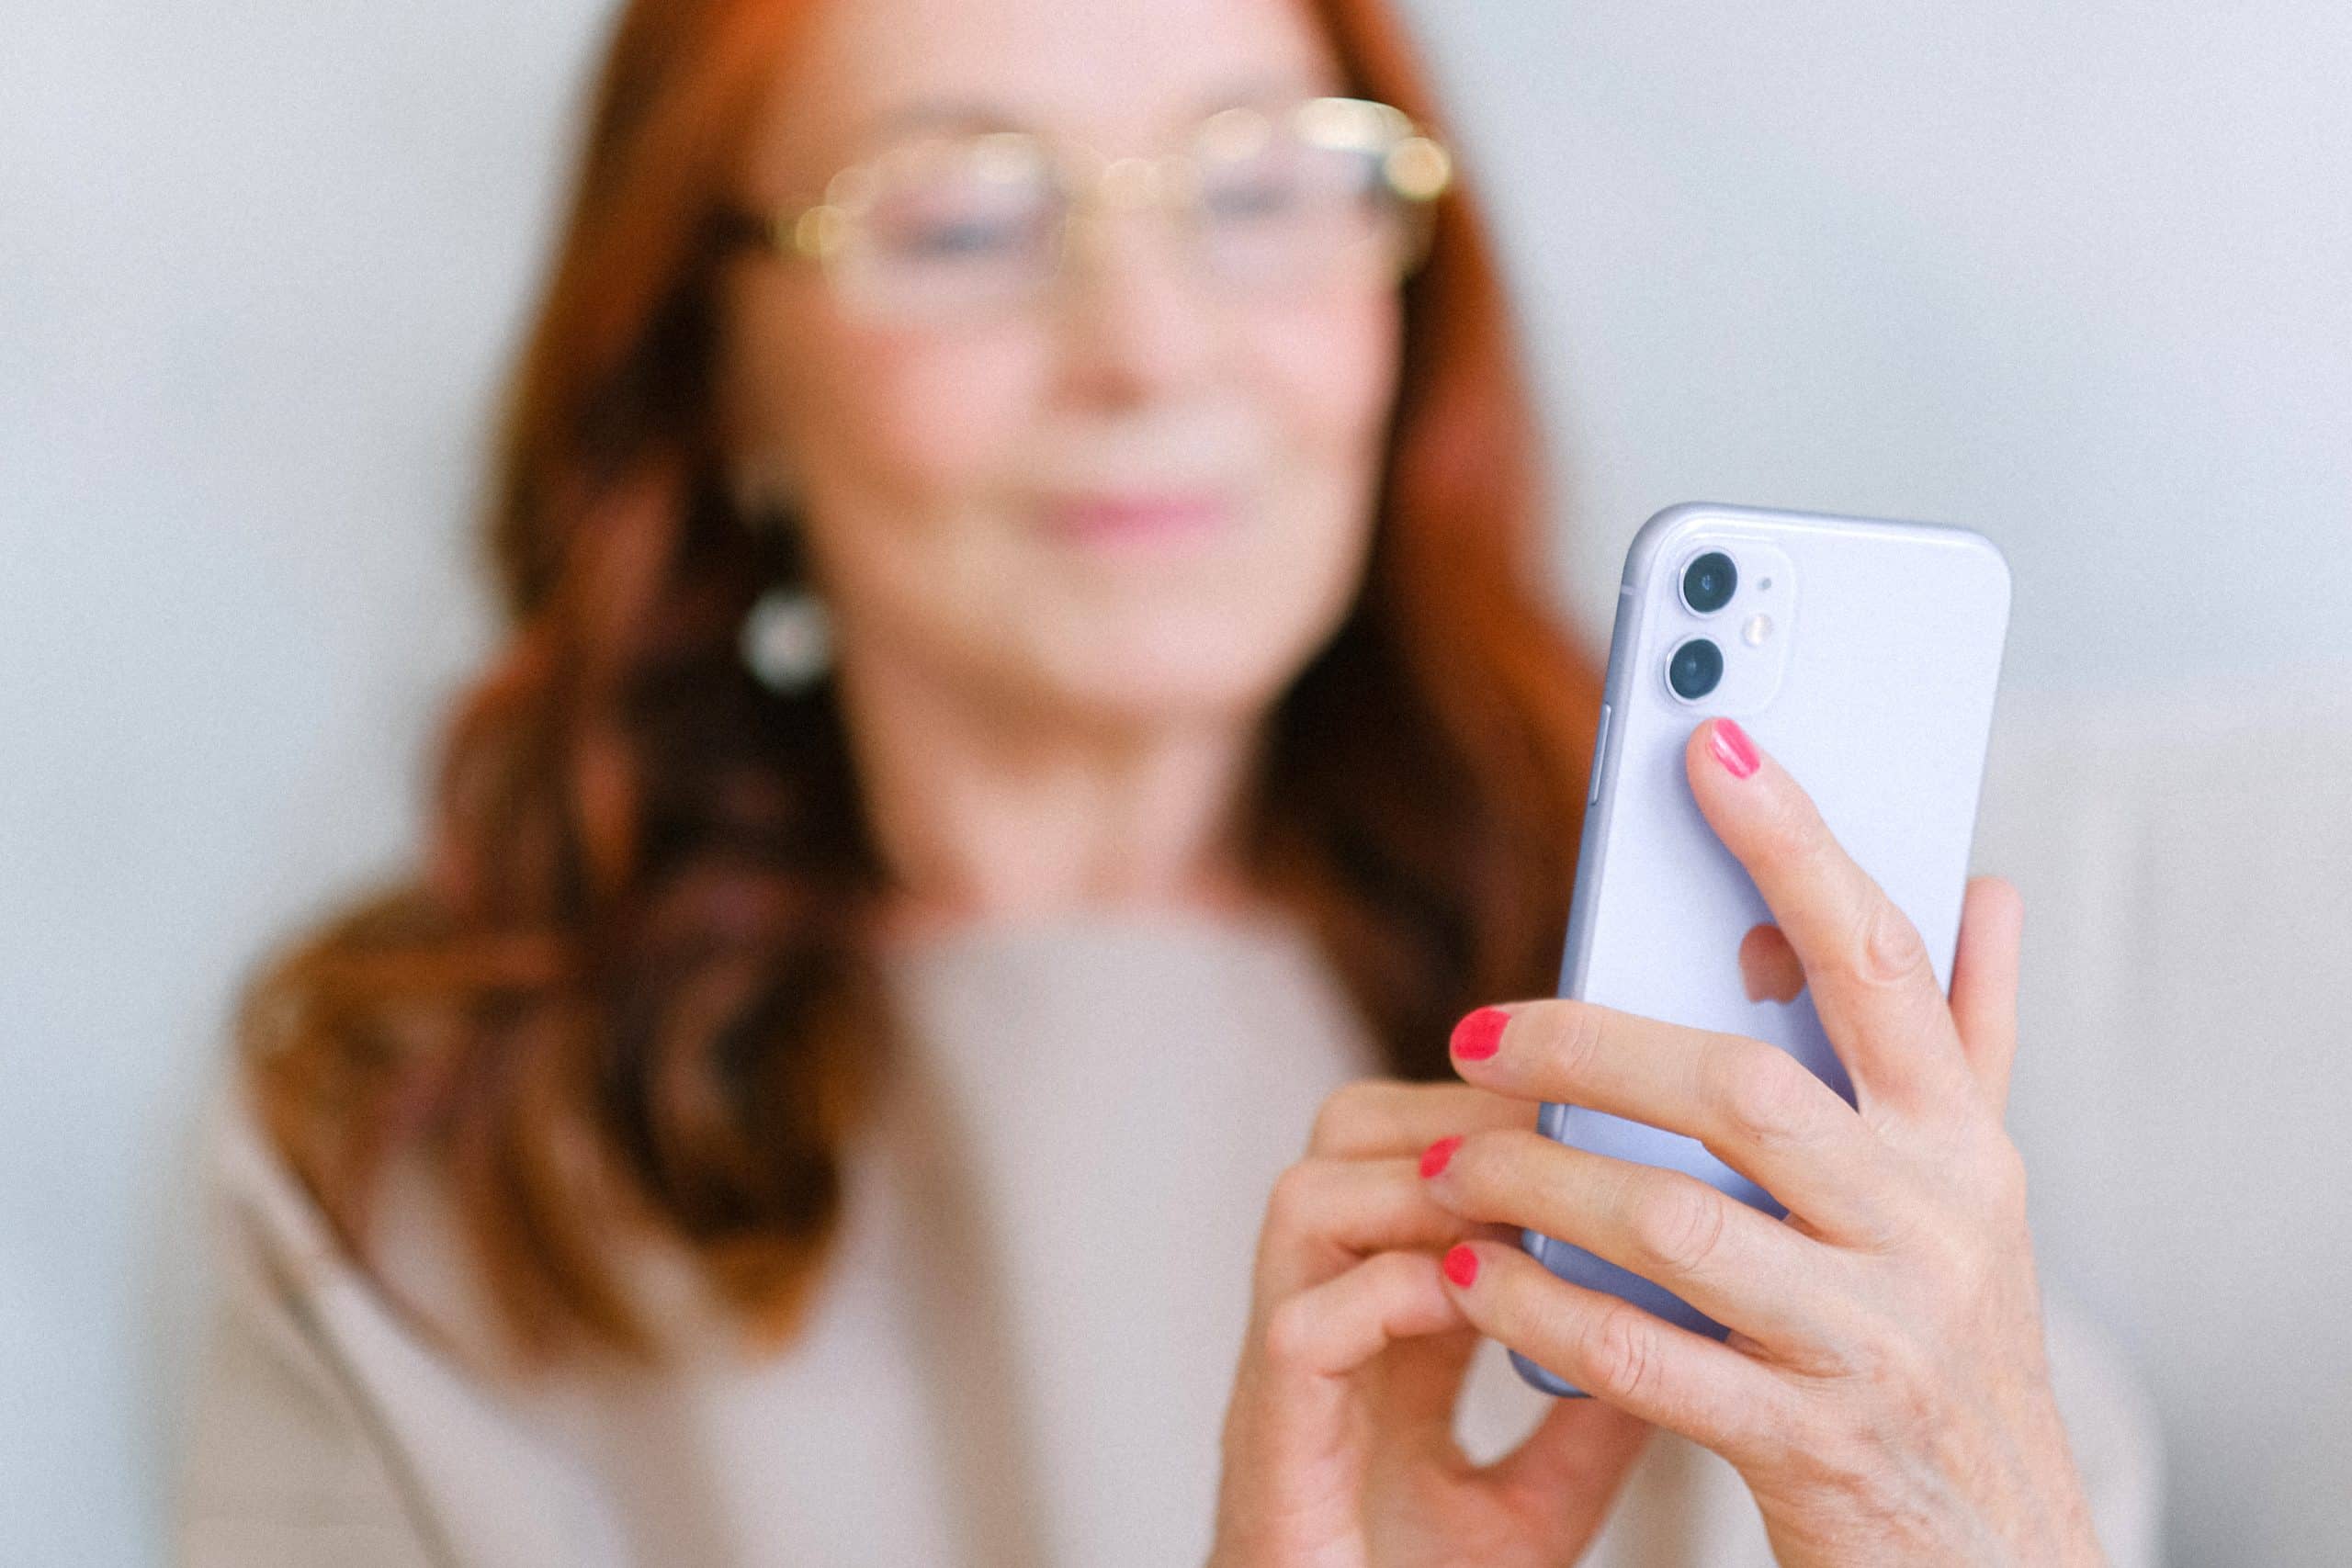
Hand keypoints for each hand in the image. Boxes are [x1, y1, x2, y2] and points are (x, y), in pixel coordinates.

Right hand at [1207, 1079, 1657, 1567]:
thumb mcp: (1540, 1498)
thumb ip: (1592, 1406)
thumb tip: (1690, 1318)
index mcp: (1381, 1322)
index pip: (1413, 1155)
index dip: (1490, 1113)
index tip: (1590, 1107)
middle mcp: (1325, 1318)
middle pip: (1343, 1137)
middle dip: (1448, 1111)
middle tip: (1552, 1133)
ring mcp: (1289, 1371)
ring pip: (1306, 1200)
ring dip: (1416, 1185)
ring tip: (1514, 1210)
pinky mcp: (1272, 1438)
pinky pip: (1305, 1326)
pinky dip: (1389, 1296)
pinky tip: (1469, 1302)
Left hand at [1416, 717, 2104, 1565]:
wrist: (1990, 1554)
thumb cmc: (1948, 1336)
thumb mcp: (1973, 1188)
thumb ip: (1965, 1037)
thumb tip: (1984, 880)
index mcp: (1961, 1141)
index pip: (1877, 957)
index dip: (1793, 841)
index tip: (1706, 734)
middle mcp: (1932, 1226)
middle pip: (1742, 1087)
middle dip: (1590, 1046)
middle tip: (1474, 1031)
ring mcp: (1873, 1338)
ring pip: (1677, 1222)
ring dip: (1539, 1179)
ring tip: (1449, 1158)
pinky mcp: (1807, 1442)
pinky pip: (1645, 1359)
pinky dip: (1544, 1309)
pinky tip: (1470, 1275)